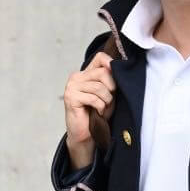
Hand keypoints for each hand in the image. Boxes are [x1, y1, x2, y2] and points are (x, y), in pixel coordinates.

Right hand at [64, 51, 115, 168]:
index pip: (100, 57)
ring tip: (102, 107)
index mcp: (85, 73)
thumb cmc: (97, 112)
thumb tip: (118, 68)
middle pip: (103, 72)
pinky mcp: (71, 98)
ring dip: (106, 100)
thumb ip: (110, 79)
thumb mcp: (108, 93)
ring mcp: (72, 86)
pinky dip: (100, 107)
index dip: (111, 64)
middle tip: (108, 100)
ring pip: (99, 87)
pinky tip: (97, 112)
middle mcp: (76, 77)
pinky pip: (94, 98)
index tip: (117, 77)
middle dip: (111, 88)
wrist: (86, 133)